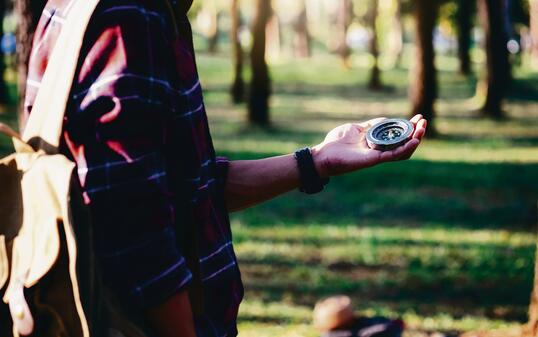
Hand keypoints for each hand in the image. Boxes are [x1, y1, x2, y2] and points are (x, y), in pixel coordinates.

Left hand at [311, 114, 426, 176]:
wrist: (324, 153)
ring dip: (414, 140)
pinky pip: (394, 155)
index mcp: (376, 142)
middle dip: (416, 132)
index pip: (397, 136)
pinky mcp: (374, 160)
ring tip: (422, 130)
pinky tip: (413, 140)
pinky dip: (405, 148)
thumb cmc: (336, 142)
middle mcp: (379, 150)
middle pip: (404, 143)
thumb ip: (371, 125)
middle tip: (423, 122)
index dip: (409, 127)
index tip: (418, 118)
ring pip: (402, 151)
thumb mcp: (356, 128)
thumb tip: (385, 120)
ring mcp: (378, 156)